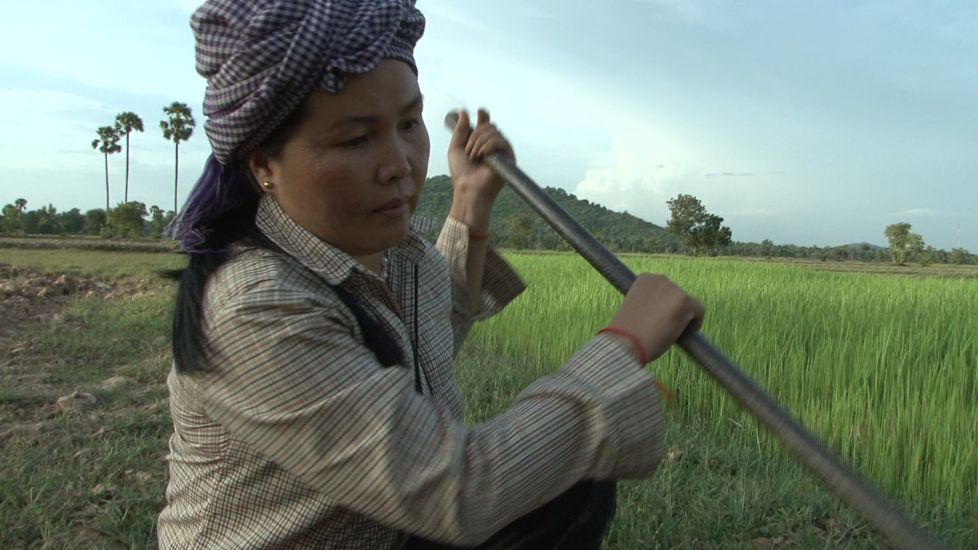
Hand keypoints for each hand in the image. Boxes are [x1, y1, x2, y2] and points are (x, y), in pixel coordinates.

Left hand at [447, 109, 514, 230]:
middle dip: (475, 136)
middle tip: (468, 150)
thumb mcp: (455, 148)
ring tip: (473, 156)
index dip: (484, 117)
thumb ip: (460, 130)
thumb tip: (464, 112)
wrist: (468, 189)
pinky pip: (499, 141)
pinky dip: (487, 146)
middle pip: (489, 126)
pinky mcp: (509, 158)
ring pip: (493, 132)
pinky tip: (481, 156)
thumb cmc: (461, 173)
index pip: (487, 125)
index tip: (480, 111)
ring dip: (478, 143)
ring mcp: (502, 152)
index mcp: (483, 144)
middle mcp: (494, 147)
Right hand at [606, 274, 704, 362]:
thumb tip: (665, 313)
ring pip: (687, 304)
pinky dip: (695, 323)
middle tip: (667, 328)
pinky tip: (684, 335)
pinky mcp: (685, 300)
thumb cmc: (627, 333)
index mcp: (644, 279)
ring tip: (671, 333)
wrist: (625, 342)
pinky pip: (699, 311)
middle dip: (674, 309)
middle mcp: (659, 278)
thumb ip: (650, 305)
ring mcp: (673, 289)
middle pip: (677, 294)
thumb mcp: (635, 310)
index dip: (663, 305)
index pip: (663, 289)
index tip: (660, 319)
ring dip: (682, 316)